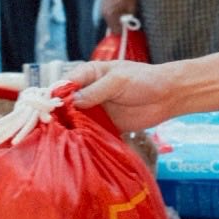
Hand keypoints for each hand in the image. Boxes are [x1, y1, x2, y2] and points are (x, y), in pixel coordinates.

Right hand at [62, 59, 176, 132]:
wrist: (168, 96)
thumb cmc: (145, 80)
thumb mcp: (118, 80)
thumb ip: (96, 91)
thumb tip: (73, 103)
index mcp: (90, 75)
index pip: (66, 84)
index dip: (57, 95)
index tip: (49, 107)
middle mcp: (89, 92)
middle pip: (67, 104)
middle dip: (61, 113)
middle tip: (54, 125)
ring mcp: (97, 110)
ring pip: (77, 119)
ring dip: (72, 127)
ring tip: (64, 137)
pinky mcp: (105, 125)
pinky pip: (91, 132)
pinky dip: (85, 137)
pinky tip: (79, 143)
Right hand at [100, 0, 137, 32]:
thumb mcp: (132, 7)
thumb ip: (129, 19)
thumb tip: (128, 26)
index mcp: (112, 14)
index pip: (116, 30)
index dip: (122, 32)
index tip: (127, 29)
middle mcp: (105, 13)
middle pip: (111, 27)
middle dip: (119, 27)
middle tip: (126, 24)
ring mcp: (103, 9)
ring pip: (109, 21)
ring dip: (115, 21)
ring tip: (123, 16)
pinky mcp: (103, 5)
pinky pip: (108, 15)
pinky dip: (113, 16)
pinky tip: (118, 11)